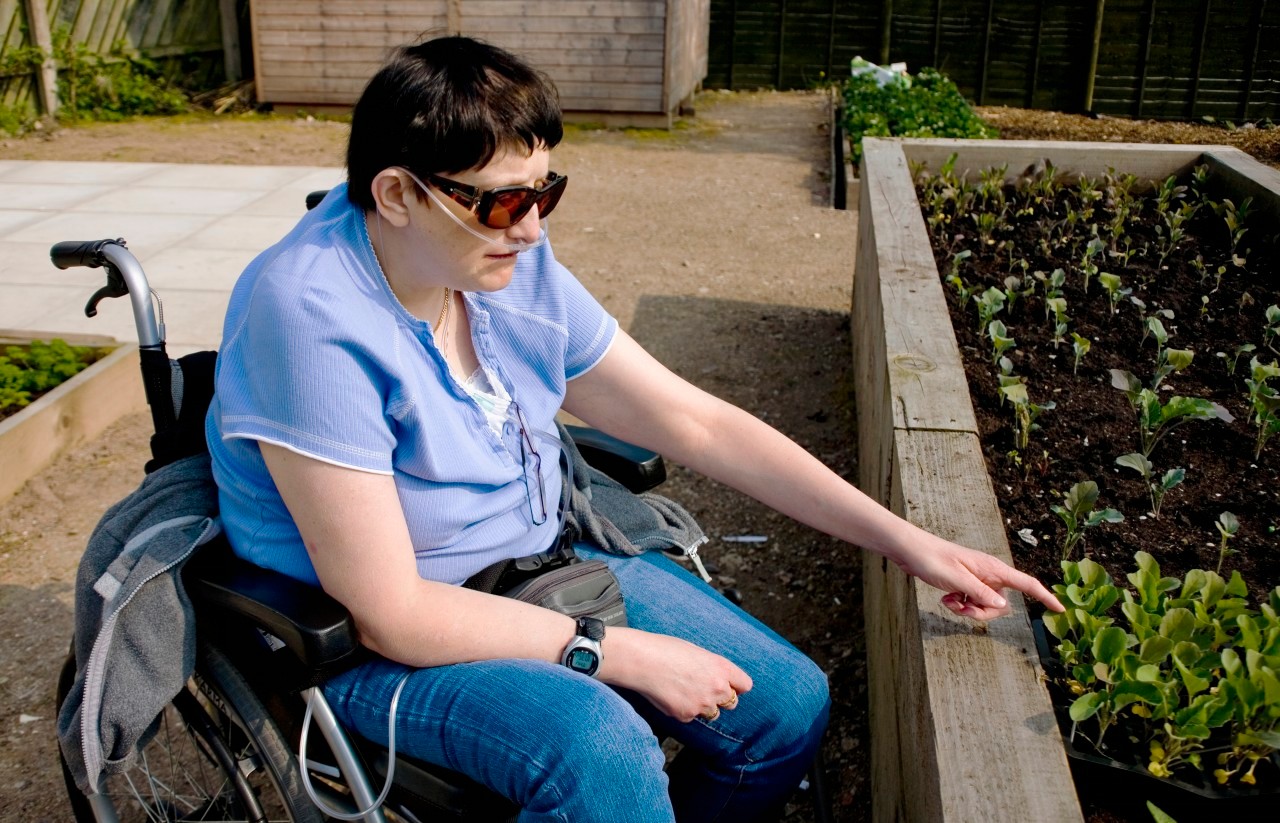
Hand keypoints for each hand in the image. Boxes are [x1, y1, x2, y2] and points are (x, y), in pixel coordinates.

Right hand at [599, 628, 751, 722]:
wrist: (642, 660)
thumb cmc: (665, 649)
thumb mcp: (697, 652)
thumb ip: (712, 668)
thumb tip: (718, 679)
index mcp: (721, 667)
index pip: (745, 685)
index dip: (736, 685)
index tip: (730, 684)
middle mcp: (717, 688)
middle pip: (732, 702)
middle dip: (721, 698)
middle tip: (703, 688)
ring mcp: (702, 704)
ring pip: (712, 713)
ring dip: (703, 706)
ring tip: (683, 690)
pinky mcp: (686, 715)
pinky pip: (690, 717)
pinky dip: (682, 710)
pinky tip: (670, 695)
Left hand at [890, 531, 1063, 620]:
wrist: (911, 550)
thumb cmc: (932, 559)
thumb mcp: (957, 580)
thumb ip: (981, 594)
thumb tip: (1004, 606)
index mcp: (992, 568)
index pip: (1026, 584)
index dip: (1045, 596)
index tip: (1061, 609)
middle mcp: (989, 574)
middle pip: (1002, 605)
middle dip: (983, 613)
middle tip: (961, 608)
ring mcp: (977, 580)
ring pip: (985, 607)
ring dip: (968, 610)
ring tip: (949, 601)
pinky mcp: (965, 584)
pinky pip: (971, 603)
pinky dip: (960, 606)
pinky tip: (945, 599)